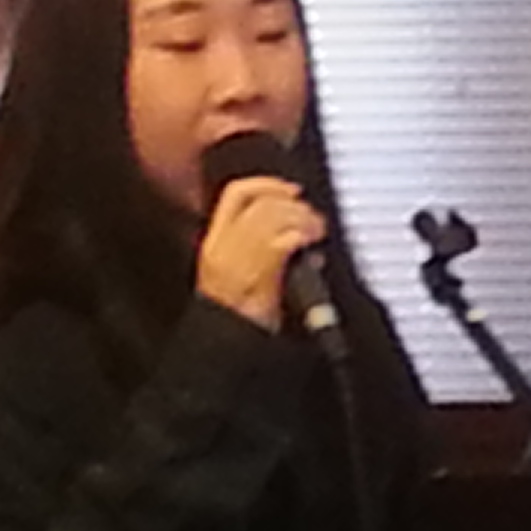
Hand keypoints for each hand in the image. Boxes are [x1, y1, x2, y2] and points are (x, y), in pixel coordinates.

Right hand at [195, 175, 326, 332]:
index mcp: (214, 243)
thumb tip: (294, 234)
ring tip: (316, 229)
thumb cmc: (238, 319)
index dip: (267, 184)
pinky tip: (312, 242)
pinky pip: (283, 239)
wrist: (226, 346)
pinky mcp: (257, 272)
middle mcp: (223, 245)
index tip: (291, 189)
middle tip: (312, 214)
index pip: (237, 194)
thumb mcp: (240, 275)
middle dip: (293, 202)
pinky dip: (302, 235)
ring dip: (302, 217)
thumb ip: (260, 249)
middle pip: (261, 201)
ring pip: (274, 215)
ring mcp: (239, 257)